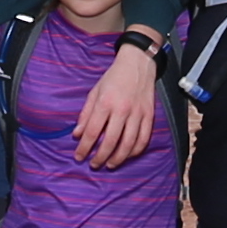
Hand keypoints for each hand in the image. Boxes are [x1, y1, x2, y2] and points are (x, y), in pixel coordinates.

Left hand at [69, 38, 161, 167]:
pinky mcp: (149, 115)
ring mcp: (137, 113)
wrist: (138, 63)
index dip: (84, 147)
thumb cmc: (113, 77)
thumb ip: (86, 114)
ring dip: (118, 158)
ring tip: (110, 164)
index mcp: (105, 103)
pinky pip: (144, 139)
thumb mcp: (94, 91)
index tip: (79, 156)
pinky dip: (135, 151)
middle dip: (100, 157)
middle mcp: (122, 110)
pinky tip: (128, 155)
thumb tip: (77, 134)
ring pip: (128, 144)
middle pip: (110, 141)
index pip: (92, 132)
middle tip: (94, 164)